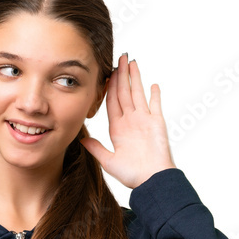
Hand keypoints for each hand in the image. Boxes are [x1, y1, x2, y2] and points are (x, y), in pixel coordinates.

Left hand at [80, 53, 175, 188]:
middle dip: (121, 75)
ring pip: (138, 94)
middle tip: (119, 58)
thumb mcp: (108, 161)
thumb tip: (81, 138)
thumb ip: (96, 148)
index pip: (112, 101)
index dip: (109, 86)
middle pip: (124, 92)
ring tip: (132, 62)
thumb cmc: (132, 175)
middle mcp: (131, 121)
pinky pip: (155, 105)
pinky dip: (154, 95)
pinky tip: (153, 84)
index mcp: (118, 128)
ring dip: (135, 78)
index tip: (106, 72)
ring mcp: (145, 120)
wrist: (152, 180)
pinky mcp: (157, 123)